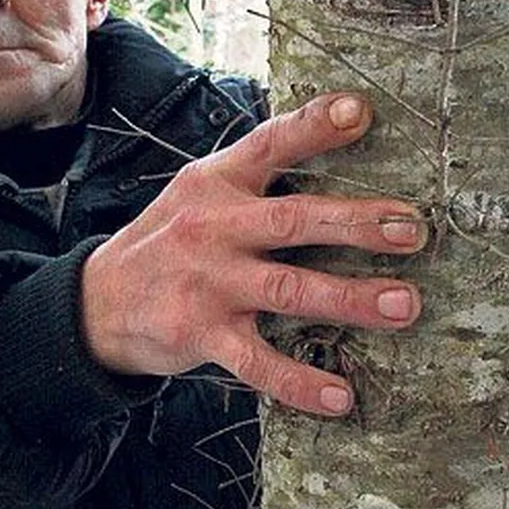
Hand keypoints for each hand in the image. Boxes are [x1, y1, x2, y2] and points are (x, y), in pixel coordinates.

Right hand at [79, 93, 425, 416]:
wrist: (97, 303)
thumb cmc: (171, 241)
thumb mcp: (200, 191)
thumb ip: (256, 173)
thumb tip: (333, 137)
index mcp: (218, 183)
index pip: (270, 144)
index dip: (313, 126)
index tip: (360, 112)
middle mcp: (214, 227)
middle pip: (292, 220)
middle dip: (355, 224)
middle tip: (411, 229)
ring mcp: (209, 283)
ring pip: (288, 290)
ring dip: (350, 298)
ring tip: (403, 305)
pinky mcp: (201, 335)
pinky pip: (258, 363)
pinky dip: (300, 383)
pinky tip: (341, 397)